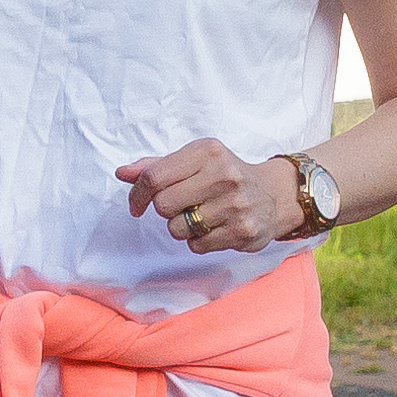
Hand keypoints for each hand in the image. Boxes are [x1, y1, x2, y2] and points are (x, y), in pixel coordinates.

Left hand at [119, 140, 300, 252]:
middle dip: (166, 210)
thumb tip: (122, 172)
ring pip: (178, 229)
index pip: (154, 176)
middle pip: (163, 205)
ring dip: (182, 227)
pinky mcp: (242, 231)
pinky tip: (216, 227)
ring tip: (202, 215)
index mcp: (207, 151)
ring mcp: (235, 204)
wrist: (274, 194)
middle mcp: (224, 174)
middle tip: (182, 206)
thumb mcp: (194, 161)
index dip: (138, 194)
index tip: (136, 204)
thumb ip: (156, 167)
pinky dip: (199, 240)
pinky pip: (196, 245)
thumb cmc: (224, 175)